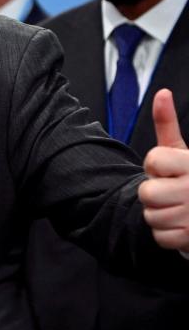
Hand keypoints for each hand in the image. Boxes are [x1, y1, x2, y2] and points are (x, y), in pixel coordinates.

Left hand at [139, 89, 188, 250]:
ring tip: (178, 209)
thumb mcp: (183, 151)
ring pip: (151, 216)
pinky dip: (166, 233)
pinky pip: (160, 236)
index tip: (169, 170)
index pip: (153, 160)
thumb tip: (161, 92)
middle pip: (147, 193)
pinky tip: (181, 226)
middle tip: (172, 193)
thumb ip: (167, 124)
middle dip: (154, 194)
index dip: (155, 166)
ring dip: (160, 215)